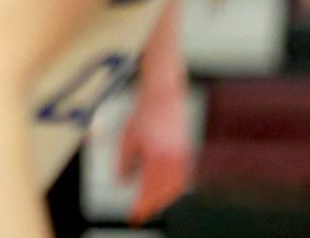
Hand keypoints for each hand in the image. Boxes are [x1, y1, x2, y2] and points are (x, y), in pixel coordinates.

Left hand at [117, 83, 192, 224]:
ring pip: (175, 188)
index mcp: (154, 155)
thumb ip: (124, 161)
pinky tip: (168, 190)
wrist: (163, 94)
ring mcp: (180, 156)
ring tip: (153, 204)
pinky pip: (183, 178)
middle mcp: (170, 158)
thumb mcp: (127, 136)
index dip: (141, 206)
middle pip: (163, 193)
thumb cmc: (145, 112)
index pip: (148, 190)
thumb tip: (123, 181)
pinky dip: (176, 189)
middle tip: (141, 212)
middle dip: (152, 205)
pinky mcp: (185, 152)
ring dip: (164, 199)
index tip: (134, 215)